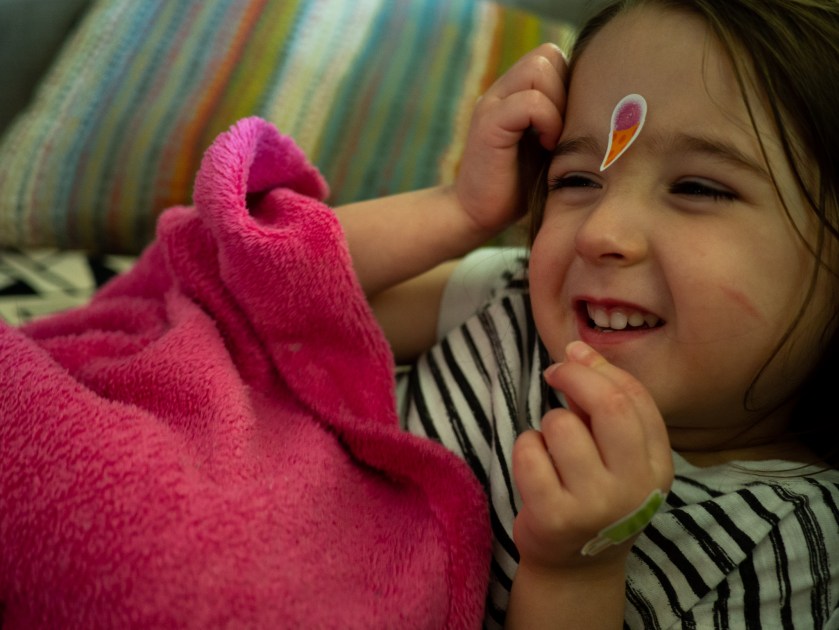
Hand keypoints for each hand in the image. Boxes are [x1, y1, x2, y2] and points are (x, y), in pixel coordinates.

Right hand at [455, 43, 566, 235]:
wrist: (478, 215)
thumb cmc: (519, 187)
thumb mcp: (550, 146)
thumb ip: (564, 118)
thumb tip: (606, 104)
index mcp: (514, 92)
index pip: (552, 57)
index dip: (569, 83)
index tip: (569, 121)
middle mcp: (500, 91)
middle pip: (547, 55)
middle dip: (565, 89)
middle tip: (564, 127)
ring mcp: (492, 104)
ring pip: (539, 70)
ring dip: (557, 104)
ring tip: (555, 137)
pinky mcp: (488, 124)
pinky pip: (530, 102)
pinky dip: (548, 121)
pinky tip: (548, 146)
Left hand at [511, 341, 673, 571]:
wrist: (576, 566)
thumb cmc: (595, 494)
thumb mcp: (617, 455)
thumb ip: (604, 406)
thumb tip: (576, 349)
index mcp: (658, 466)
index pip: (635, 399)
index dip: (600, 368)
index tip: (573, 356)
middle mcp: (634, 487)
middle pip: (609, 406)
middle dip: (575, 377)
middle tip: (554, 373)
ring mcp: (595, 505)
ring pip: (561, 425)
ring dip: (547, 424)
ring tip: (551, 447)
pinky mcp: (555, 517)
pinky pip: (529, 452)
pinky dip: (525, 448)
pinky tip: (535, 467)